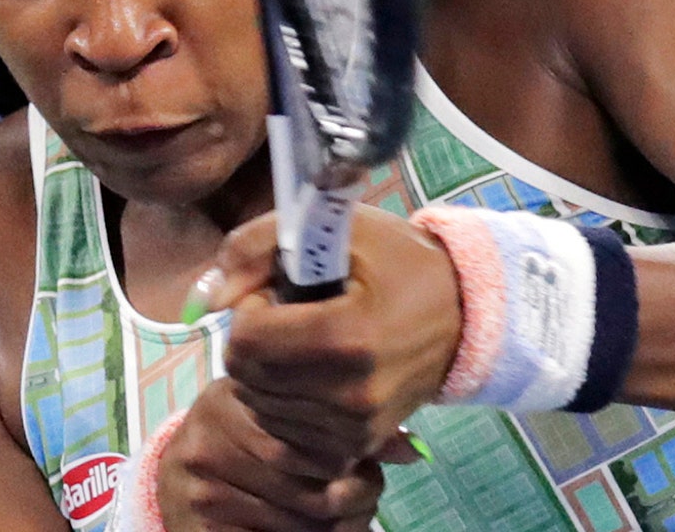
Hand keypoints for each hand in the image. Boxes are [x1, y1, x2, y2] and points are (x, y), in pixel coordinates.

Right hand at [157, 377, 385, 531]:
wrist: (175, 476)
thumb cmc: (240, 433)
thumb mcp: (278, 411)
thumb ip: (337, 421)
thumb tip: (413, 450)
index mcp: (233, 398)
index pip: (317, 437)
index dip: (356, 458)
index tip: (367, 464)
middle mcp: (212, 441)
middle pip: (313, 485)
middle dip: (357, 497)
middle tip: (367, 495)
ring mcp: (204, 490)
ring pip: (303, 524)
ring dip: (342, 527)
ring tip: (353, 516)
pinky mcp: (202, 529)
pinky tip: (326, 531)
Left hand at [192, 205, 461, 466]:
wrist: (462, 313)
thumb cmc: (397, 262)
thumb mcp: (336, 228)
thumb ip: (258, 245)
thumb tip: (212, 296)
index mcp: (347, 337)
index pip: (247, 340)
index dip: (251, 307)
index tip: (278, 292)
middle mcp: (351, 394)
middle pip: (246, 377)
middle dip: (254, 339)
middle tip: (290, 316)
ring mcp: (354, 427)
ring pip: (258, 406)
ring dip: (265, 372)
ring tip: (305, 343)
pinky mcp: (355, 446)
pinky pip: (282, 433)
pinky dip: (282, 404)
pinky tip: (309, 375)